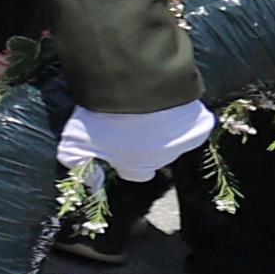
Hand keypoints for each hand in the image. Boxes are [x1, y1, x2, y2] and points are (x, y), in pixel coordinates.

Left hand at [62, 96, 216, 182]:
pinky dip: (186, 115)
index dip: (125, 160)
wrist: (137, 91)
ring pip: (174, 138)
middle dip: (144, 141)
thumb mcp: (74, 141)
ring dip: (164, 126)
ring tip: (148, 107)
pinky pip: (195, 123)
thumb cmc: (103, 119)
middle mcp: (163, 160)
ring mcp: (184, 143)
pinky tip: (171, 102)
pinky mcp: (200, 125)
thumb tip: (90, 182)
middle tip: (130, 119)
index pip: (135, 173)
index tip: (117, 142)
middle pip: (154, 155)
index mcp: (137, 167)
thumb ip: (76, 162)